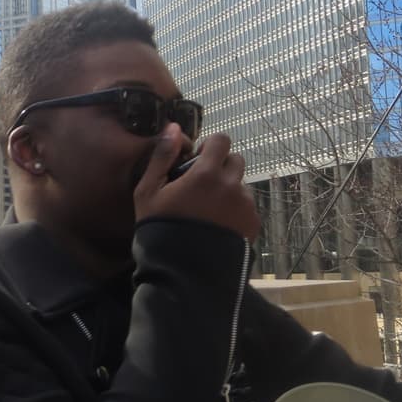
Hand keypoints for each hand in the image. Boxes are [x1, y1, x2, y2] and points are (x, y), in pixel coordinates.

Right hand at [134, 124, 259, 240]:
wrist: (182, 274)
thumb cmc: (159, 229)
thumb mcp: (148, 191)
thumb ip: (162, 156)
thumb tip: (174, 127)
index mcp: (207, 173)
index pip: (221, 140)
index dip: (210, 147)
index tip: (198, 160)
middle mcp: (231, 185)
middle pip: (235, 160)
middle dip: (221, 166)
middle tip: (203, 185)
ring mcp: (245, 206)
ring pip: (242, 184)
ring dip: (229, 188)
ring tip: (210, 210)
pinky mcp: (253, 224)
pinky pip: (247, 207)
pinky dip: (236, 210)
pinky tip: (218, 225)